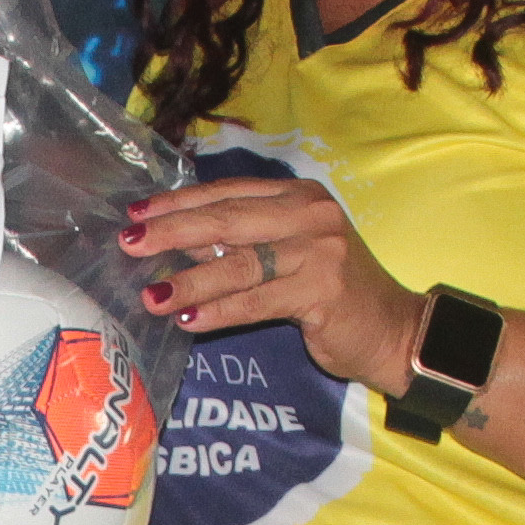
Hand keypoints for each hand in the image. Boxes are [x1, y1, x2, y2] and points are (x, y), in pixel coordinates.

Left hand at [122, 177, 429, 395]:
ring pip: (239, 262)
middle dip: (172, 231)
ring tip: (151, 295)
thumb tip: (177, 243)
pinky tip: (189, 321)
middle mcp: (310, 215)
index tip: (137, 212)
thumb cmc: (334, 294)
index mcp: (299, 197)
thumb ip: (243, 245)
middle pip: (227, 219)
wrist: (395, 331)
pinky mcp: (323, 290)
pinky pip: (258, 300)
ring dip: (189, 279)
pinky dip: (221, 310)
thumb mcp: (288, 257)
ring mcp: (319, 251)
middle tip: (129, 242)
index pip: (228, 193)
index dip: (179, 202)